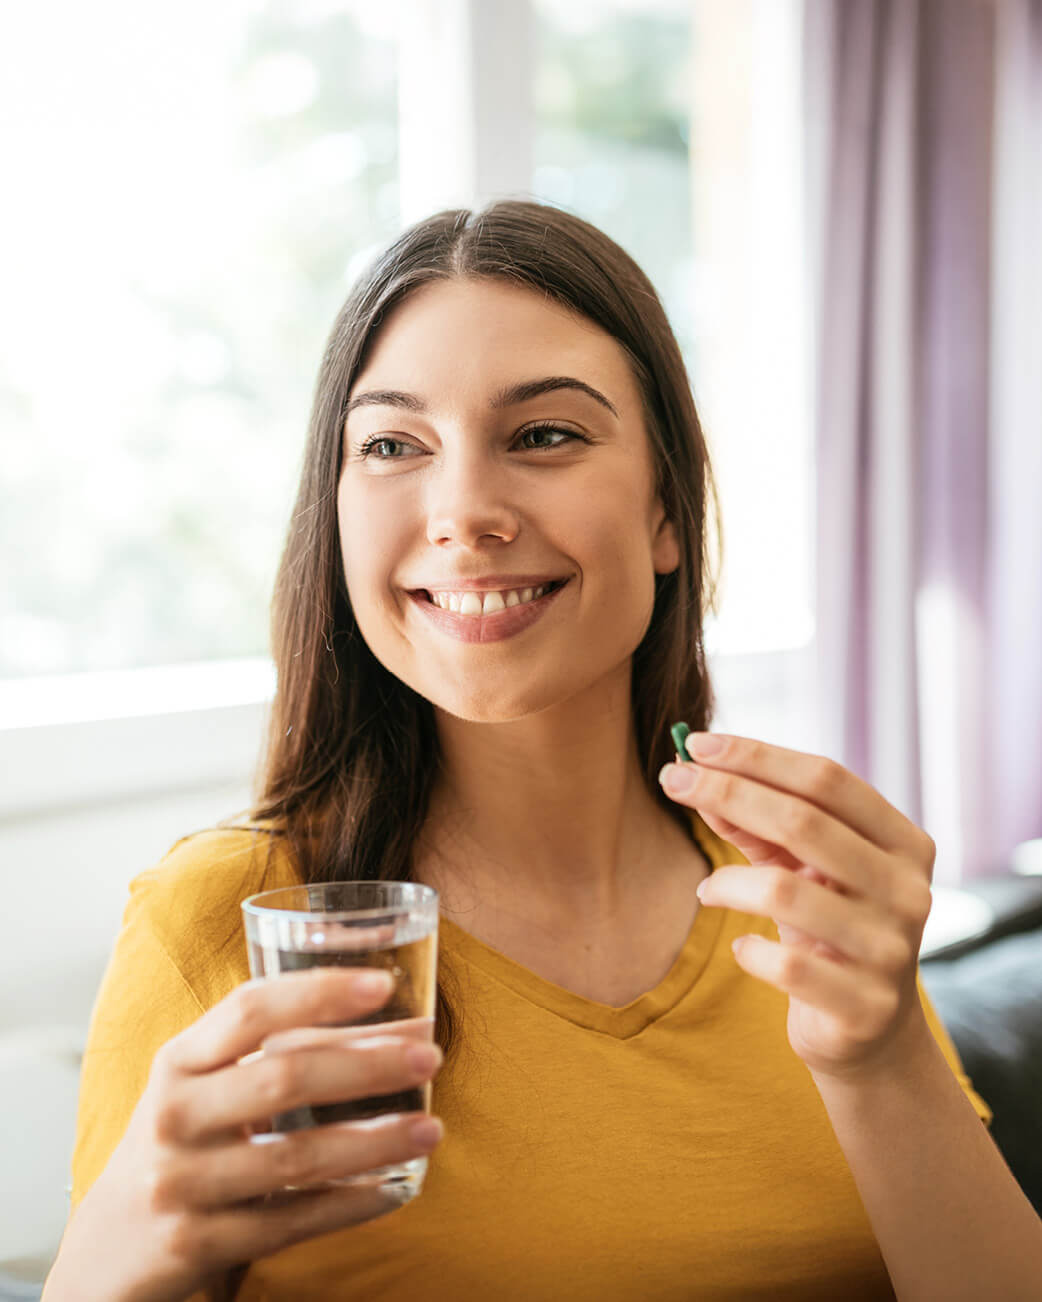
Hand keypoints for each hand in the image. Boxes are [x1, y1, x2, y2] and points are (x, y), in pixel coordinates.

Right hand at [46, 969, 443, 1301]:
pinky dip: (349, 1205)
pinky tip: (396, 1189)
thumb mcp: (205, 1086)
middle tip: (429, 1056)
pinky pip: (291, 1222)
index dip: (318, 991)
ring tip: (431, 1127)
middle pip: (283, 1078)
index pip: (250, 1009)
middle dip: (366, 1064)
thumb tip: (401, 1026)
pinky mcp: (198, 1244)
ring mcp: (183, 1183)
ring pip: (296, 1157)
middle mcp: (174, 1116)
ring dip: (374, 1140)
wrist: (109, 1246)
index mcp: (180, 1060)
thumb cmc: (184, 1141)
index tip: (383, 984)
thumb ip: (279, 1050)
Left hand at [658, 733, 935, 1083]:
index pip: (827, 779)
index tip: (695, 743)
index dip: (757, 756)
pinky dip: (750, 949)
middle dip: (728, 792)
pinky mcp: (866, 1007)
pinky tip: (742, 946)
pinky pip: (787, 966)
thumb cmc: (827, 928)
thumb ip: (756, 825)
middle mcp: (909, 891)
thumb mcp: (801, 869)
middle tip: (673, 781)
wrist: (869, 1031)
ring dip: (727, 883)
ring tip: (707, 889)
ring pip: (787, 892)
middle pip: (806, 822)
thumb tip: (695, 773)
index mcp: (903, 843)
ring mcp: (892, 950)